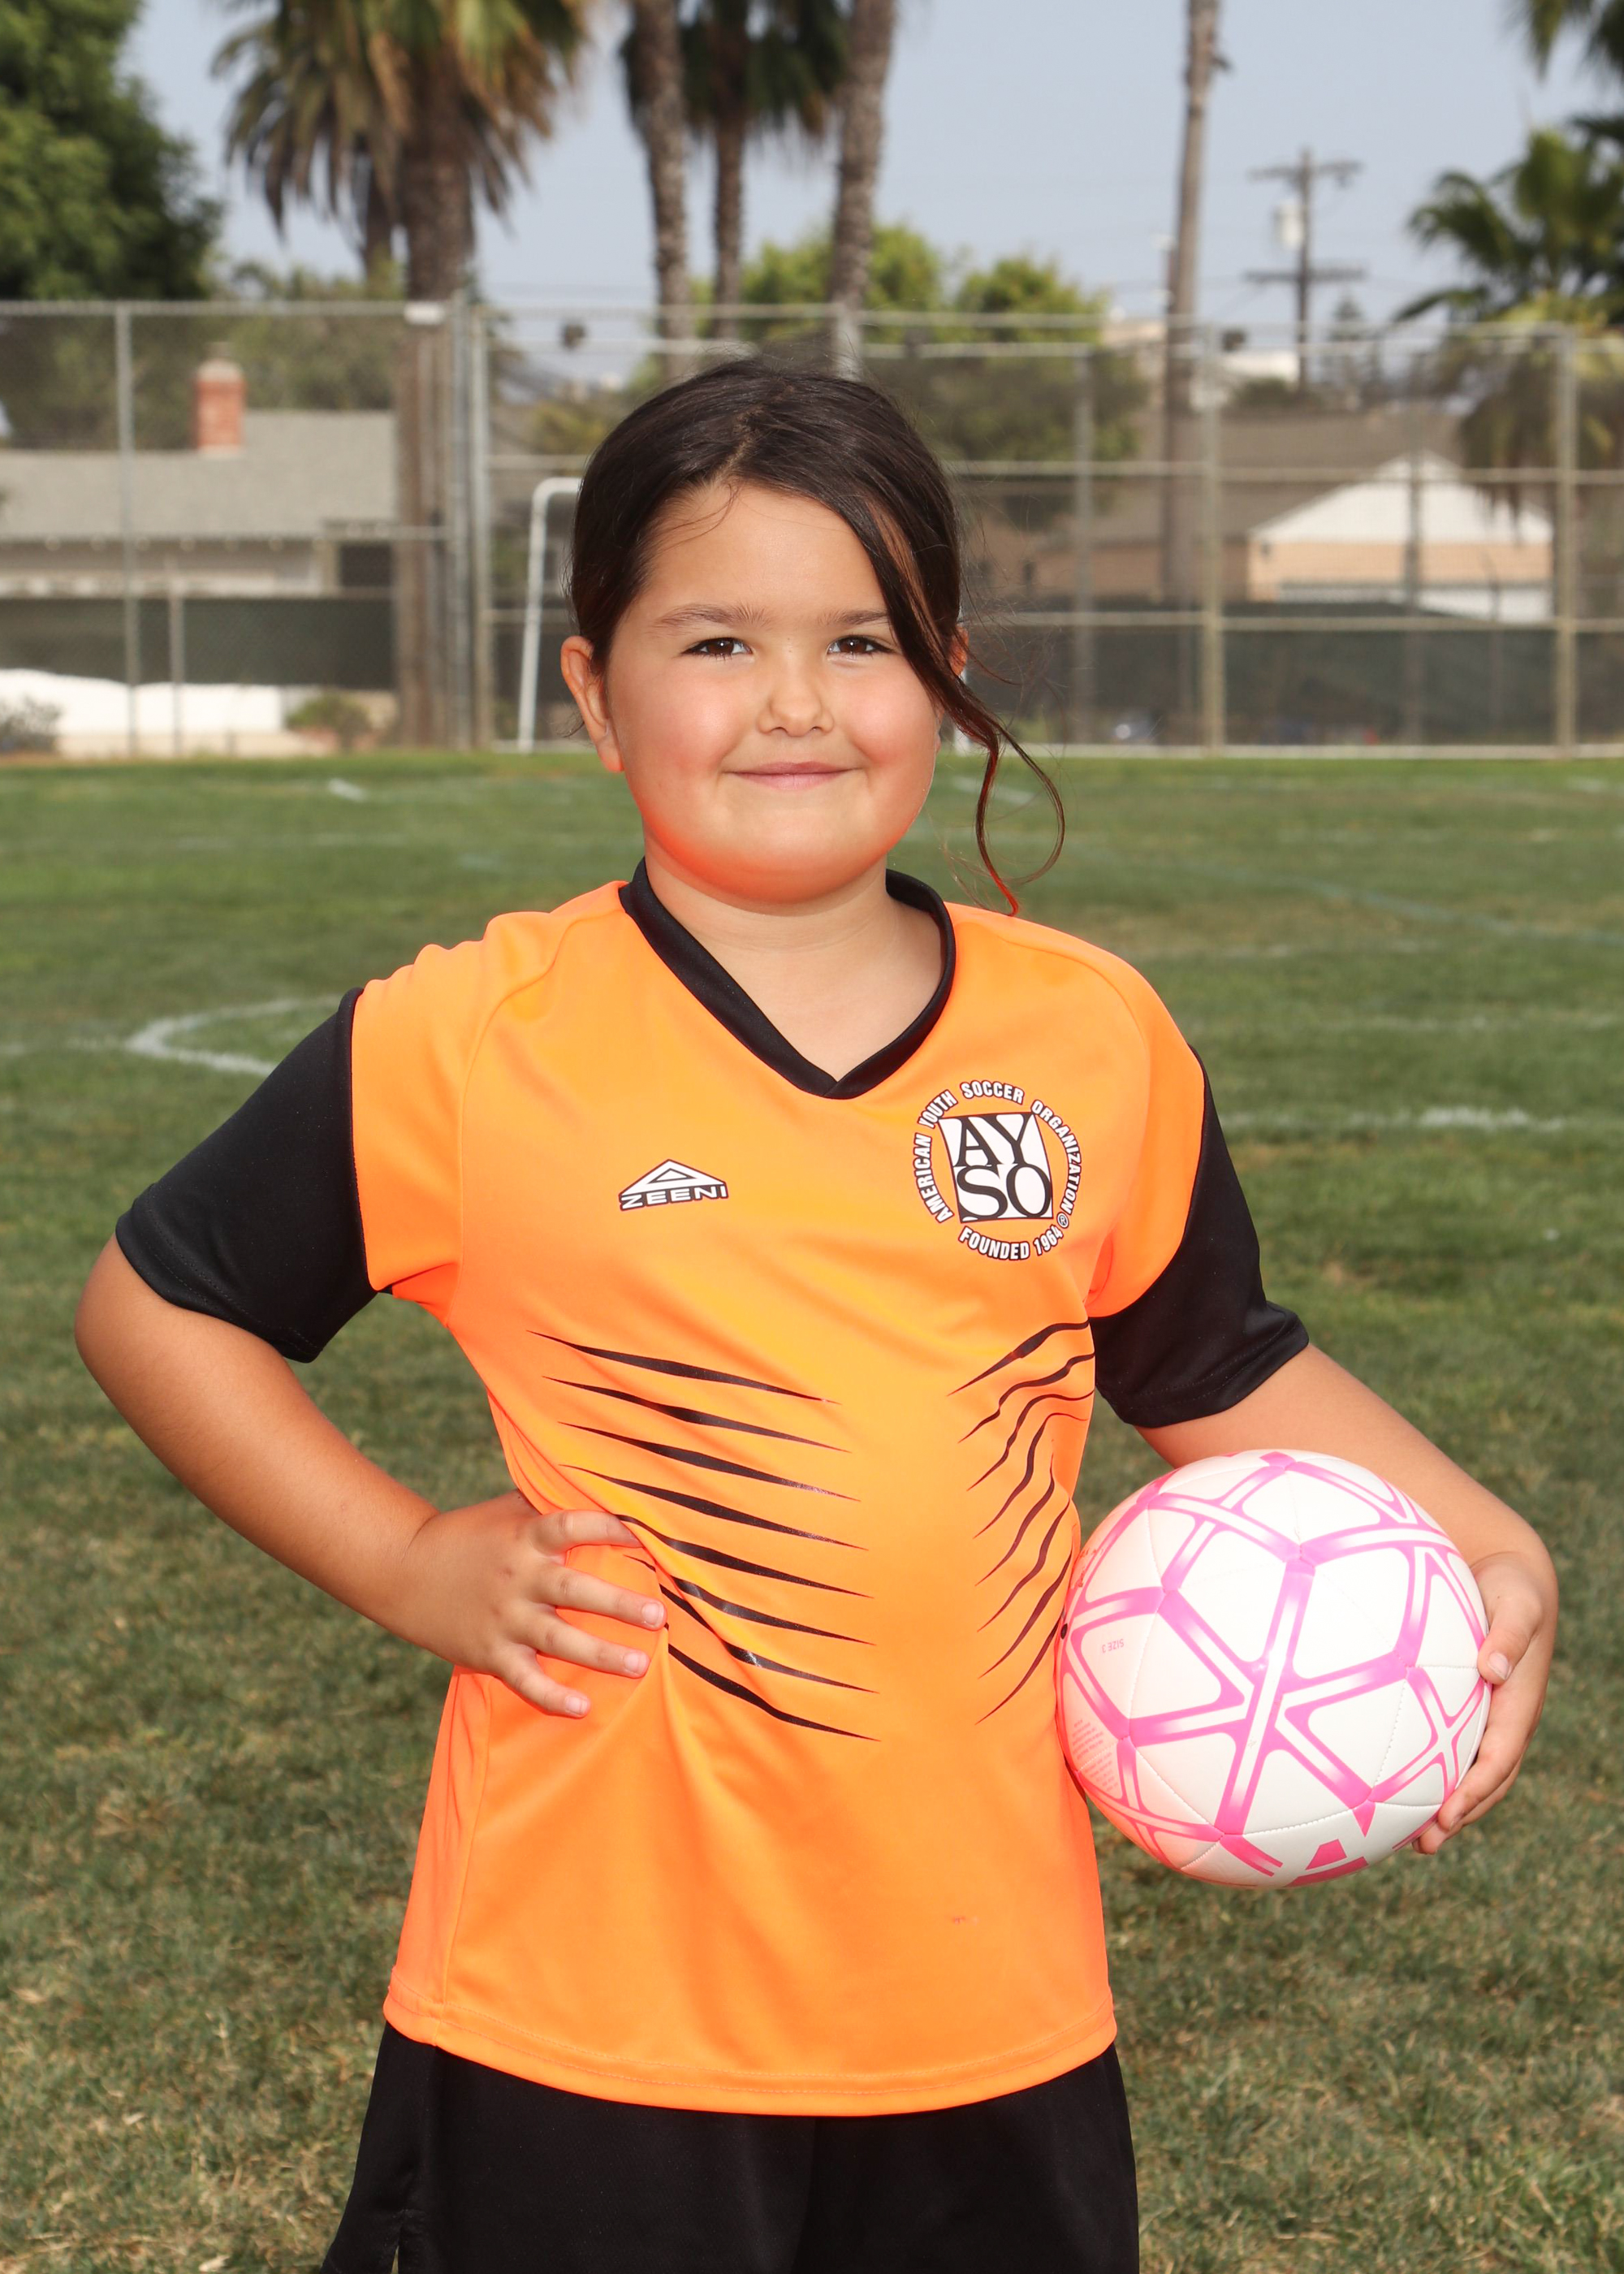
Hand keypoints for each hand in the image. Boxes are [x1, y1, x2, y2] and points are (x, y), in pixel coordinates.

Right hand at [390, 1492, 664, 1717]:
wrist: (404, 1571)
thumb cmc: (469, 1535)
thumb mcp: (507, 1511)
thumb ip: (551, 1503)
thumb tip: (603, 1479)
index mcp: (525, 1537)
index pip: (571, 1526)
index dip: (608, 1527)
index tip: (645, 1534)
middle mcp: (518, 1577)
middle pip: (574, 1589)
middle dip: (617, 1603)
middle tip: (657, 1616)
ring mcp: (504, 1618)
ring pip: (558, 1638)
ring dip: (600, 1653)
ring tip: (641, 1665)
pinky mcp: (490, 1652)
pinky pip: (525, 1678)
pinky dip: (551, 1696)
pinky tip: (582, 1708)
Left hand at [1412, 1548, 1557, 1855]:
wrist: (1510, 1577)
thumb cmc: (1514, 1591)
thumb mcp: (1519, 1606)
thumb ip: (1509, 1634)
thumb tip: (1493, 1667)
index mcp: (1518, 1706)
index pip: (1499, 1759)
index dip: (1476, 1790)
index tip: (1449, 1814)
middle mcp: (1503, 1720)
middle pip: (1484, 1782)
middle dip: (1458, 1816)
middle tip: (1424, 1845)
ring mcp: (1484, 1718)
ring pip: (1465, 1773)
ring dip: (1442, 1807)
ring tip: (1406, 1839)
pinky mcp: (1463, 1710)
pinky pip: (1446, 1749)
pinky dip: (1426, 1774)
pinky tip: (1390, 1788)